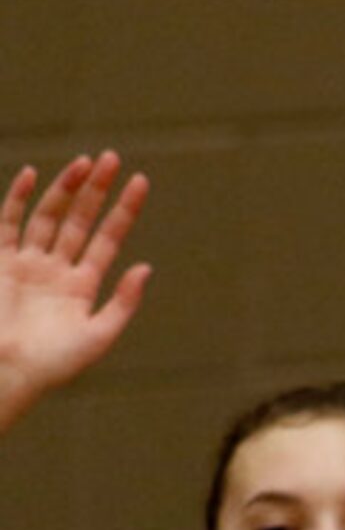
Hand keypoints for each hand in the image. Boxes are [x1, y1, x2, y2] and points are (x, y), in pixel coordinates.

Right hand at [0, 154, 150, 401]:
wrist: (8, 373)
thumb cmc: (54, 364)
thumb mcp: (99, 336)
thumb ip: (123, 302)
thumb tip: (145, 267)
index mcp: (83, 285)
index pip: (109, 237)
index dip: (124, 210)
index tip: (140, 181)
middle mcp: (57, 269)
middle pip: (80, 219)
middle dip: (95, 189)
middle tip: (112, 157)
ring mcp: (27, 263)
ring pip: (48, 215)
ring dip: (65, 188)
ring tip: (85, 161)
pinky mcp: (0, 262)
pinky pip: (8, 223)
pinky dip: (17, 198)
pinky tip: (32, 174)